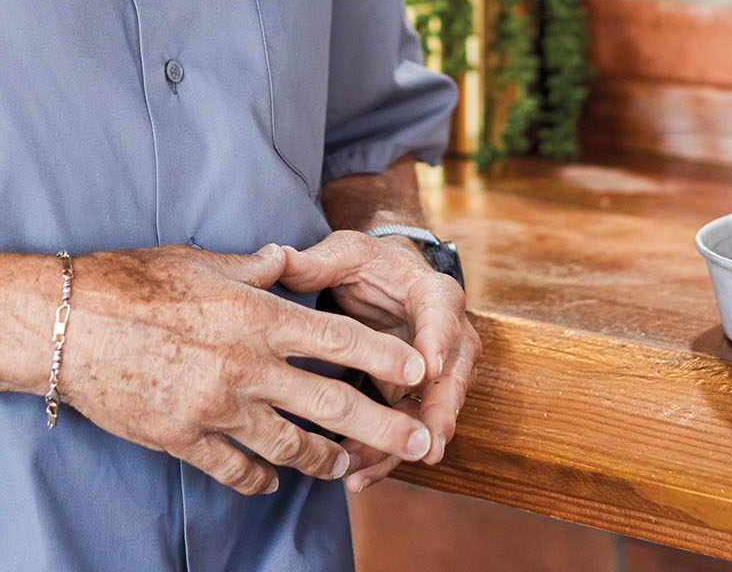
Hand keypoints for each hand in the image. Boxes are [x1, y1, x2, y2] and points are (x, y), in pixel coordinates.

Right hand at [56, 244, 435, 496]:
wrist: (66, 324)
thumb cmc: (130, 281)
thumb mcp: (199, 261)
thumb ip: (251, 267)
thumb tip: (284, 258)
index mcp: (256, 316)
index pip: (338, 339)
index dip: (385, 358)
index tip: (421, 371)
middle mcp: (246, 366)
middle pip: (332, 404)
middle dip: (383, 426)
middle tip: (419, 443)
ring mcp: (216, 408)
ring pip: (290, 446)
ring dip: (325, 459)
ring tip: (346, 467)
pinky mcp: (184, 439)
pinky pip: (236, 470)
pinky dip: (260, 480)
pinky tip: (272, 483)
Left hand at [274, 231, 479, 492]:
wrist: (391, 280)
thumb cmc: (372, 265)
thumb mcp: (347, 254)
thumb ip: (317, 262)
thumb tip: (279, 259)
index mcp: (435, 295)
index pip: (442, 317)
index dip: (437, 343)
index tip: (427, 370)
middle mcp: (450, 338)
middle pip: (452, 380)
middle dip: (438, 416)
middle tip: (424, 447)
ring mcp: (439, 374)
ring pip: (431, 417)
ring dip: (403, 446)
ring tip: (364, 471)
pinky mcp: (419, 400)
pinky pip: (408, 431)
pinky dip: (385, 455)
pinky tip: (356, 477)